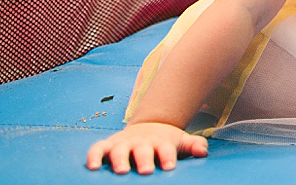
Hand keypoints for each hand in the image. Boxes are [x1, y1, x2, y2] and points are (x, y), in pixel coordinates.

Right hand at [86, 121, 207, 174]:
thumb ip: (193, 145)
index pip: (165, 149)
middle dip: (144, 160)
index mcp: (160, 142)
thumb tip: (203, 151)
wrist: (148, 126)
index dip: (167, 156)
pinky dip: (93, 156)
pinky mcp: (108, 145)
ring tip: (122, 171)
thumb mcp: (181, 141)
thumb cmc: (164, 142)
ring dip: (120, 160)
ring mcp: (124, 143)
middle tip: (146, 171)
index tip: (170, 166)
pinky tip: (92, 167)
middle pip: (142, 150)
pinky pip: (97, 149)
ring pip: (119, 150)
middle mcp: (141, 142)